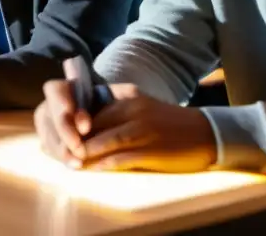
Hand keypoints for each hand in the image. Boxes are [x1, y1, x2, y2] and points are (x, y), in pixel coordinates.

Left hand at [35, 79, 216, 172]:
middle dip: (74, 138)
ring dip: (85, 153)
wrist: (205, 133)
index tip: (61, 130)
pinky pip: (121, 157)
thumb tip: (85, 119)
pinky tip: (93, 169)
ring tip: (72, 162)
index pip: (90, 105)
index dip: (73, 119)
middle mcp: (132, 109)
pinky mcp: (151, 150)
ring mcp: (142, 129)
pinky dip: (104, 164)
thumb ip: (115, 108)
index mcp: (127, 96)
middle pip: (93, 122)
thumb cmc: (168, 121)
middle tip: (60, 150)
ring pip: (103, 140)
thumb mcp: (140, 105)